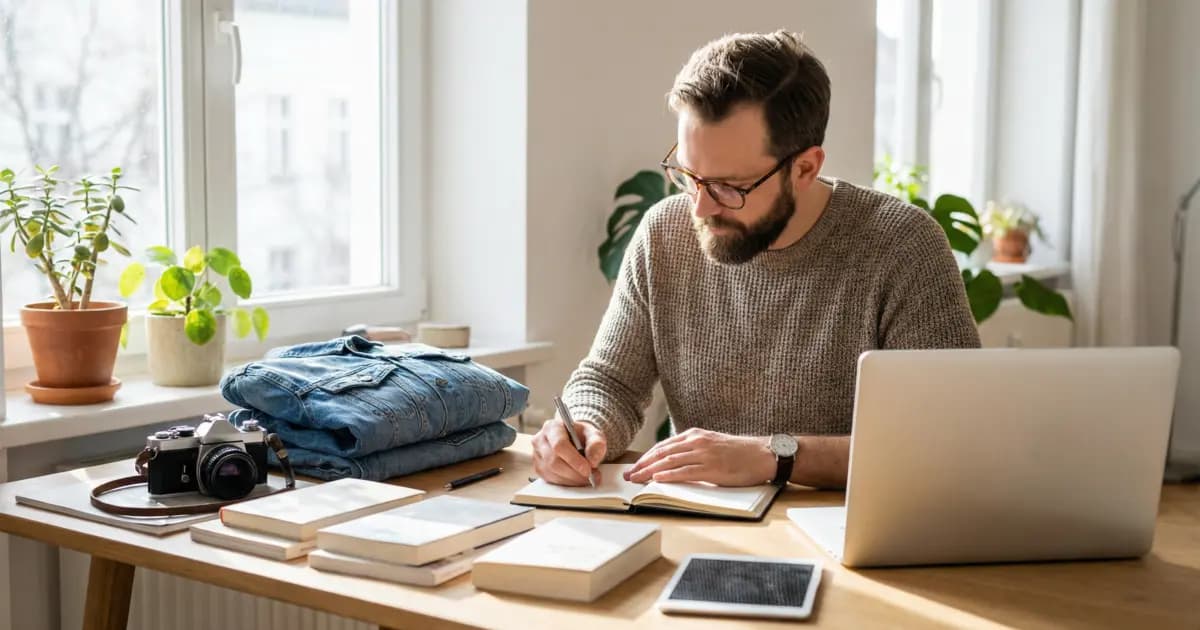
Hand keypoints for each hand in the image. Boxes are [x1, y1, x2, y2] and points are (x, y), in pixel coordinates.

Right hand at [532, 418, 606, 485]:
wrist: (574, 440)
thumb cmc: (582, 436)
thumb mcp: (593, 434)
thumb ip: (596, 444)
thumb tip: (593, 461)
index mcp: (552, 427)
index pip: (559, 445)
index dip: (574, 460)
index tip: (588, 469)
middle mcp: (540, 440)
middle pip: (554, 461)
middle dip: (575, 473)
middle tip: (591, 477)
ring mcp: (537, 455)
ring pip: (553, 473)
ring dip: (572, 479)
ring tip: (587, 478)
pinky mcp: (538, 468)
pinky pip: (551, 480)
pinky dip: (567, 482)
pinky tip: (576, 479)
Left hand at [624, 428, 774, 486]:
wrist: (762, 454)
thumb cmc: (739, 452)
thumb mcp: (712, 444)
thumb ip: (693, 449)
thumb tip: (674, 461)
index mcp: (694, 435)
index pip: (663, 446)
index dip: (646, 457)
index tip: (634, 466)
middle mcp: (696, 442)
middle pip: (662, 453)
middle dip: (642, 465)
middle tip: (628, 475)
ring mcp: (704, 454)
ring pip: (670, 462)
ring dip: (650, 471)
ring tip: (636, 479)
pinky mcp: (712, 468)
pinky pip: (685, 472)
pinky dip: (669, 476)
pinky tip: (657, 480)